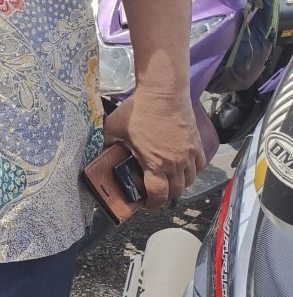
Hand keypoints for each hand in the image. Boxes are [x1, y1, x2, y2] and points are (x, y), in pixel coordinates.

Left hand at [103, 88, 206, 208]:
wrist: (163, 92)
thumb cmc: (138, 111)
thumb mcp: (114, 128)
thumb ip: (106, 144)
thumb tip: (97, 152)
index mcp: (156, 164)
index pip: (159, 196)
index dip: (152, 204)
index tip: (145, 204)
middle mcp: (176, 164)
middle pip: (176, 192)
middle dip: (165, 196)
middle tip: (154, 193)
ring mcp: (190, 154)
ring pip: (190, 180)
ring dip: (179, 185)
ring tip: (168, 181)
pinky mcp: (197, 144)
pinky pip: (200, 166)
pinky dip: (192, 172)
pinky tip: (183, 168)